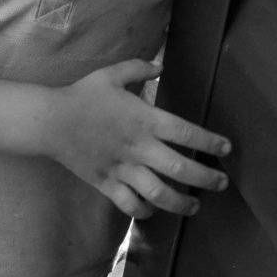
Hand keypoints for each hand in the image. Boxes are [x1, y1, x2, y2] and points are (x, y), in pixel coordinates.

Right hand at [45, 59, 230, 218]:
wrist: (50, 120)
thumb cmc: (82, 95)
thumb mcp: (110, 74)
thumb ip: (138, 68)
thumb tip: (160, 65)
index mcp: (143, 119)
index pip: (185, 132)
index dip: (210, 141)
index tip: (226, 148)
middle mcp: (138, 147)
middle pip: (181, 168)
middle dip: (207, 178)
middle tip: (222, 183)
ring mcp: (123, 168)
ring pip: (160, 193)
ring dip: (182, 203)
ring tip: (195, 206)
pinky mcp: (107, 183)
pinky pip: (131, 204)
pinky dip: (146, 211)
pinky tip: (154, 208)